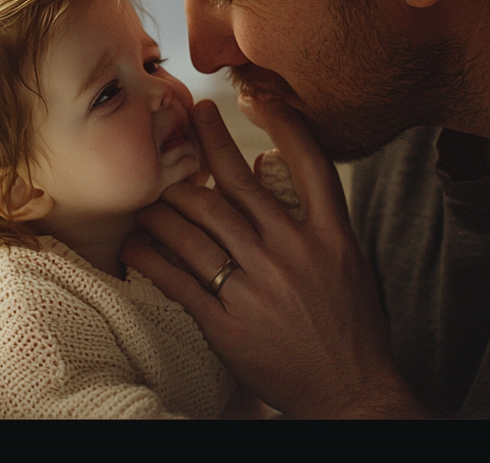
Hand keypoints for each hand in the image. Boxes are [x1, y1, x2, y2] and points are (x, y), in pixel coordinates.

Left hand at [122, 97, 425, 417]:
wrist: (354, 392)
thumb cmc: (353, 329)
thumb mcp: (349, 265)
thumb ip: (315, 222)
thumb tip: (274, 177)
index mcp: (330, 236)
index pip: (308, 162)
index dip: (281, 123)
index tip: (255, 97)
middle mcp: (292, 253)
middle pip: (235, 185)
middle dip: (205, 145)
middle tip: (186, 121)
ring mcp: (258, 287)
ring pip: (197, 227)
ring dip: (164, 205)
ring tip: (149, 194)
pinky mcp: (228, 324)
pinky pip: (178, 279)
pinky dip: (151, 258)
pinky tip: (135, 246)